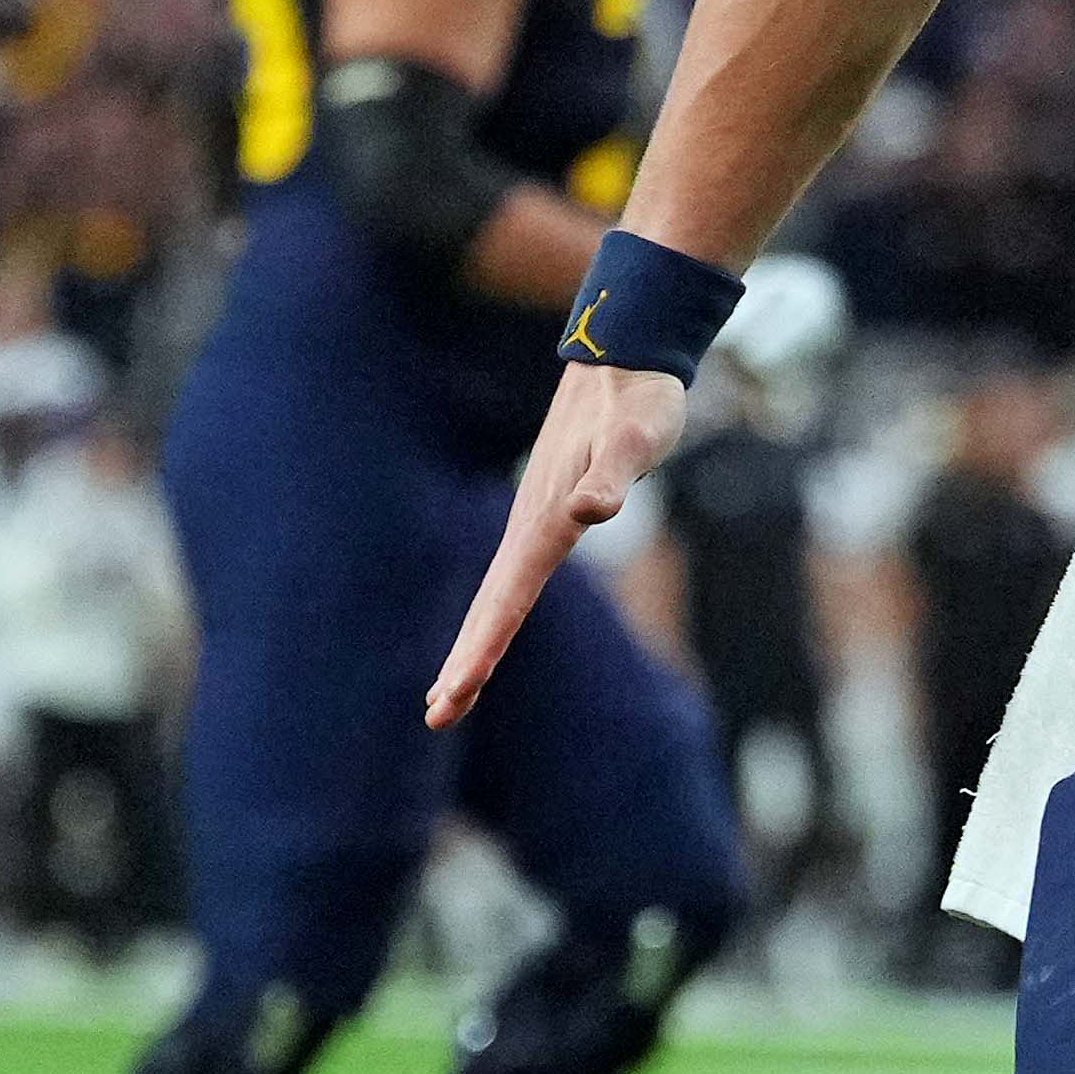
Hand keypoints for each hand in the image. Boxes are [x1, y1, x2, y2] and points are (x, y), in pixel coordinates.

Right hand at [426, 361, 691, 727]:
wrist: (621, 358)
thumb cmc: (639, 400)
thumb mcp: (638, 437)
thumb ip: (614, 475)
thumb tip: (591, 512)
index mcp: (546, 520)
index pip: (509, 599)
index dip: (484, 647)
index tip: (457, 692)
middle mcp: (531, 526)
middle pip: (493, 607)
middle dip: (466, 662)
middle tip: (436, 715)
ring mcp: (534, 523)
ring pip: (497, 597)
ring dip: (473, 645)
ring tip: (447, 696)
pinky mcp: (546, 516)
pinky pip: (513, 580)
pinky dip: (495, 616)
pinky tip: (488, 635)